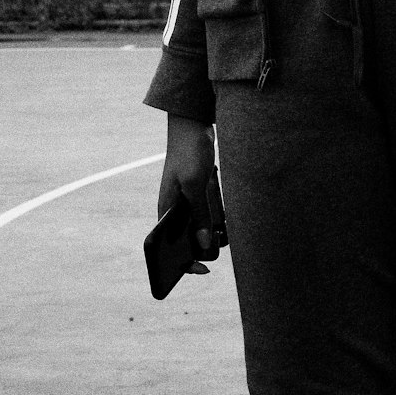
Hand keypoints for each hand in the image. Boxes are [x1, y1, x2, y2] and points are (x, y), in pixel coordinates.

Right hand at [158, 115, 215, 274]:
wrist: (194, 125)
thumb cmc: (189, 151)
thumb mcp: (194, 183)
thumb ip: (199, 214)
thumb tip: (204, 244)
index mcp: (166, 211)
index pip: (169, 249)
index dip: (185, 263)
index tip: (205, 269)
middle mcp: (175, 211)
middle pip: (190, 241)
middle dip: (208, 244)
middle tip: (222, 235)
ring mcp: (188, 203)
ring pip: (203, 229)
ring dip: (217, 229)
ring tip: (227, 222)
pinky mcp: (199, 194)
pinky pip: (210, 214)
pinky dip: (220, 216)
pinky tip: (229, 212)